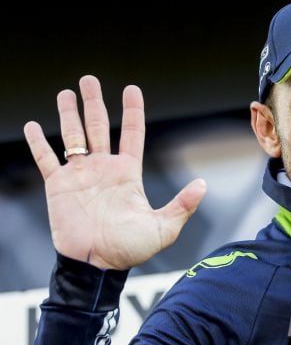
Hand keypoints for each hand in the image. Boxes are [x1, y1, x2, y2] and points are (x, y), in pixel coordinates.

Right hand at [24, 75, 205, 270]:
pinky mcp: (57, 186)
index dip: (132, 111)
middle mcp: (103, 168)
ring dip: (68, 114)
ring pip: (72, 136)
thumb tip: (203, 184)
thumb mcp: (163, 228)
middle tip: (88, 79)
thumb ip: (182, 205)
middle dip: (93, 102)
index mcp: (128, 173)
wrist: (97, 265)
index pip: (132, 133)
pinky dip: (38, 143)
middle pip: (98, 126)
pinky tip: (32, 126)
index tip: (132, 88)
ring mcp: (80, 175)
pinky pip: (46, 159)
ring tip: (66, 92)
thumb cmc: (131, 249)